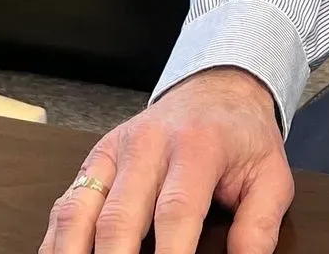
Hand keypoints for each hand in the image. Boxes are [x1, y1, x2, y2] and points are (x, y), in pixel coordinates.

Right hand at [40, 66, 291, 253]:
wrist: (216, 90)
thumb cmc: (242, 138)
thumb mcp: (270, 175)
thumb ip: (258, 227)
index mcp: (197, 146)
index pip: (175, 212)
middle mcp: (148, 144)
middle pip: (119, 218)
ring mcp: (115, 150)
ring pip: (80, 210)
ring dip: (74, 253)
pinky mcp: (96, 158)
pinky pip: (67, 204)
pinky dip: (58, 241)